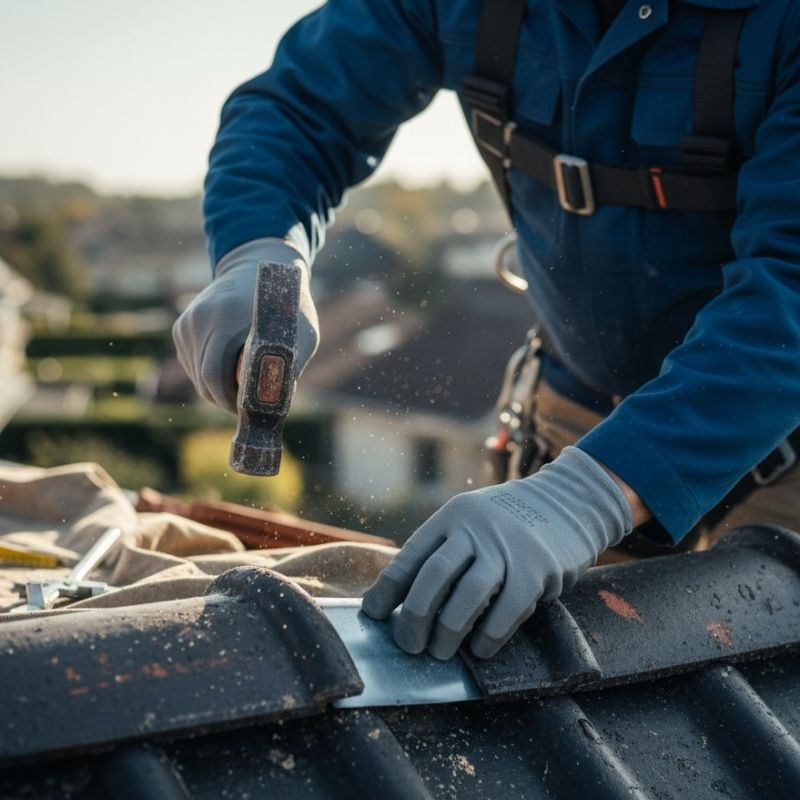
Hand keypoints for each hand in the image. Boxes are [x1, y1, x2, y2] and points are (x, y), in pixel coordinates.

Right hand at [172, 238, 317, 413]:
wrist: (258, 267)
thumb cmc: (286, 304)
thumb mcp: (301, 331)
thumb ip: (292, 364)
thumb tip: (277, 402)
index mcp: (226, 317)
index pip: (214, 374)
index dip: (229, 401)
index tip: (248, 411)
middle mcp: (200, 319)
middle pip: (203, 380)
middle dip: (224, 401)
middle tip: (247, 409)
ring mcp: (187, 323)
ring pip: (196, 376)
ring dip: (217, 389)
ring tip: (243, 387)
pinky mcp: (182, 328)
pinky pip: (192, 365)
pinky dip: (209, 375)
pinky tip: (230, 368)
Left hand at [361, 447, 632, 659]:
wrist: (567, 503)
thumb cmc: (509, 524)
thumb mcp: (471, 521)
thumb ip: (444, 551)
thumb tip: (404, 598)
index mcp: (452, 517)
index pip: (411, 555)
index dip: (388, 589)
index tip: (373, 615)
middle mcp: (475, 527)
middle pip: (434, 576)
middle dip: (415, 617)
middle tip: (409, 645)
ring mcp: (508, 546)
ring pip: (468, 595)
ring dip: (448, 631)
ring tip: (439, 652)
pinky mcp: (538, 567)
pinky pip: (508, 610)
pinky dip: (489, 635)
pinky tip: (479, 649)